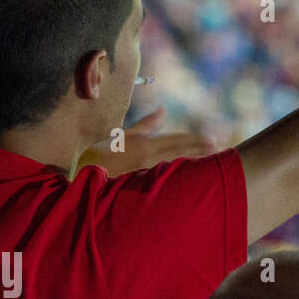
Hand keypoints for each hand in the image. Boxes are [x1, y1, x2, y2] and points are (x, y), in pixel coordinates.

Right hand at [80, 108, 214, 174]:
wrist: (79, 177)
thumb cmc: (99, 153)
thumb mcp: (122, 135)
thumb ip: (145, 125)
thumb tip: (163, 111)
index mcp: (144, 146)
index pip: (176, 142)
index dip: (196, 141)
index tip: (213, 141)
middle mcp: (148, 161)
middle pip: (181, 155)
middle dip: (200, 152)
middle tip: (219, 150)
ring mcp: (146, 176)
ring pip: (175, 168)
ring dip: (193, 165)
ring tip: (212, 163)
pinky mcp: (142, 187)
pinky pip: (164, 180)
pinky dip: (178, 177)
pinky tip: (190, 180)